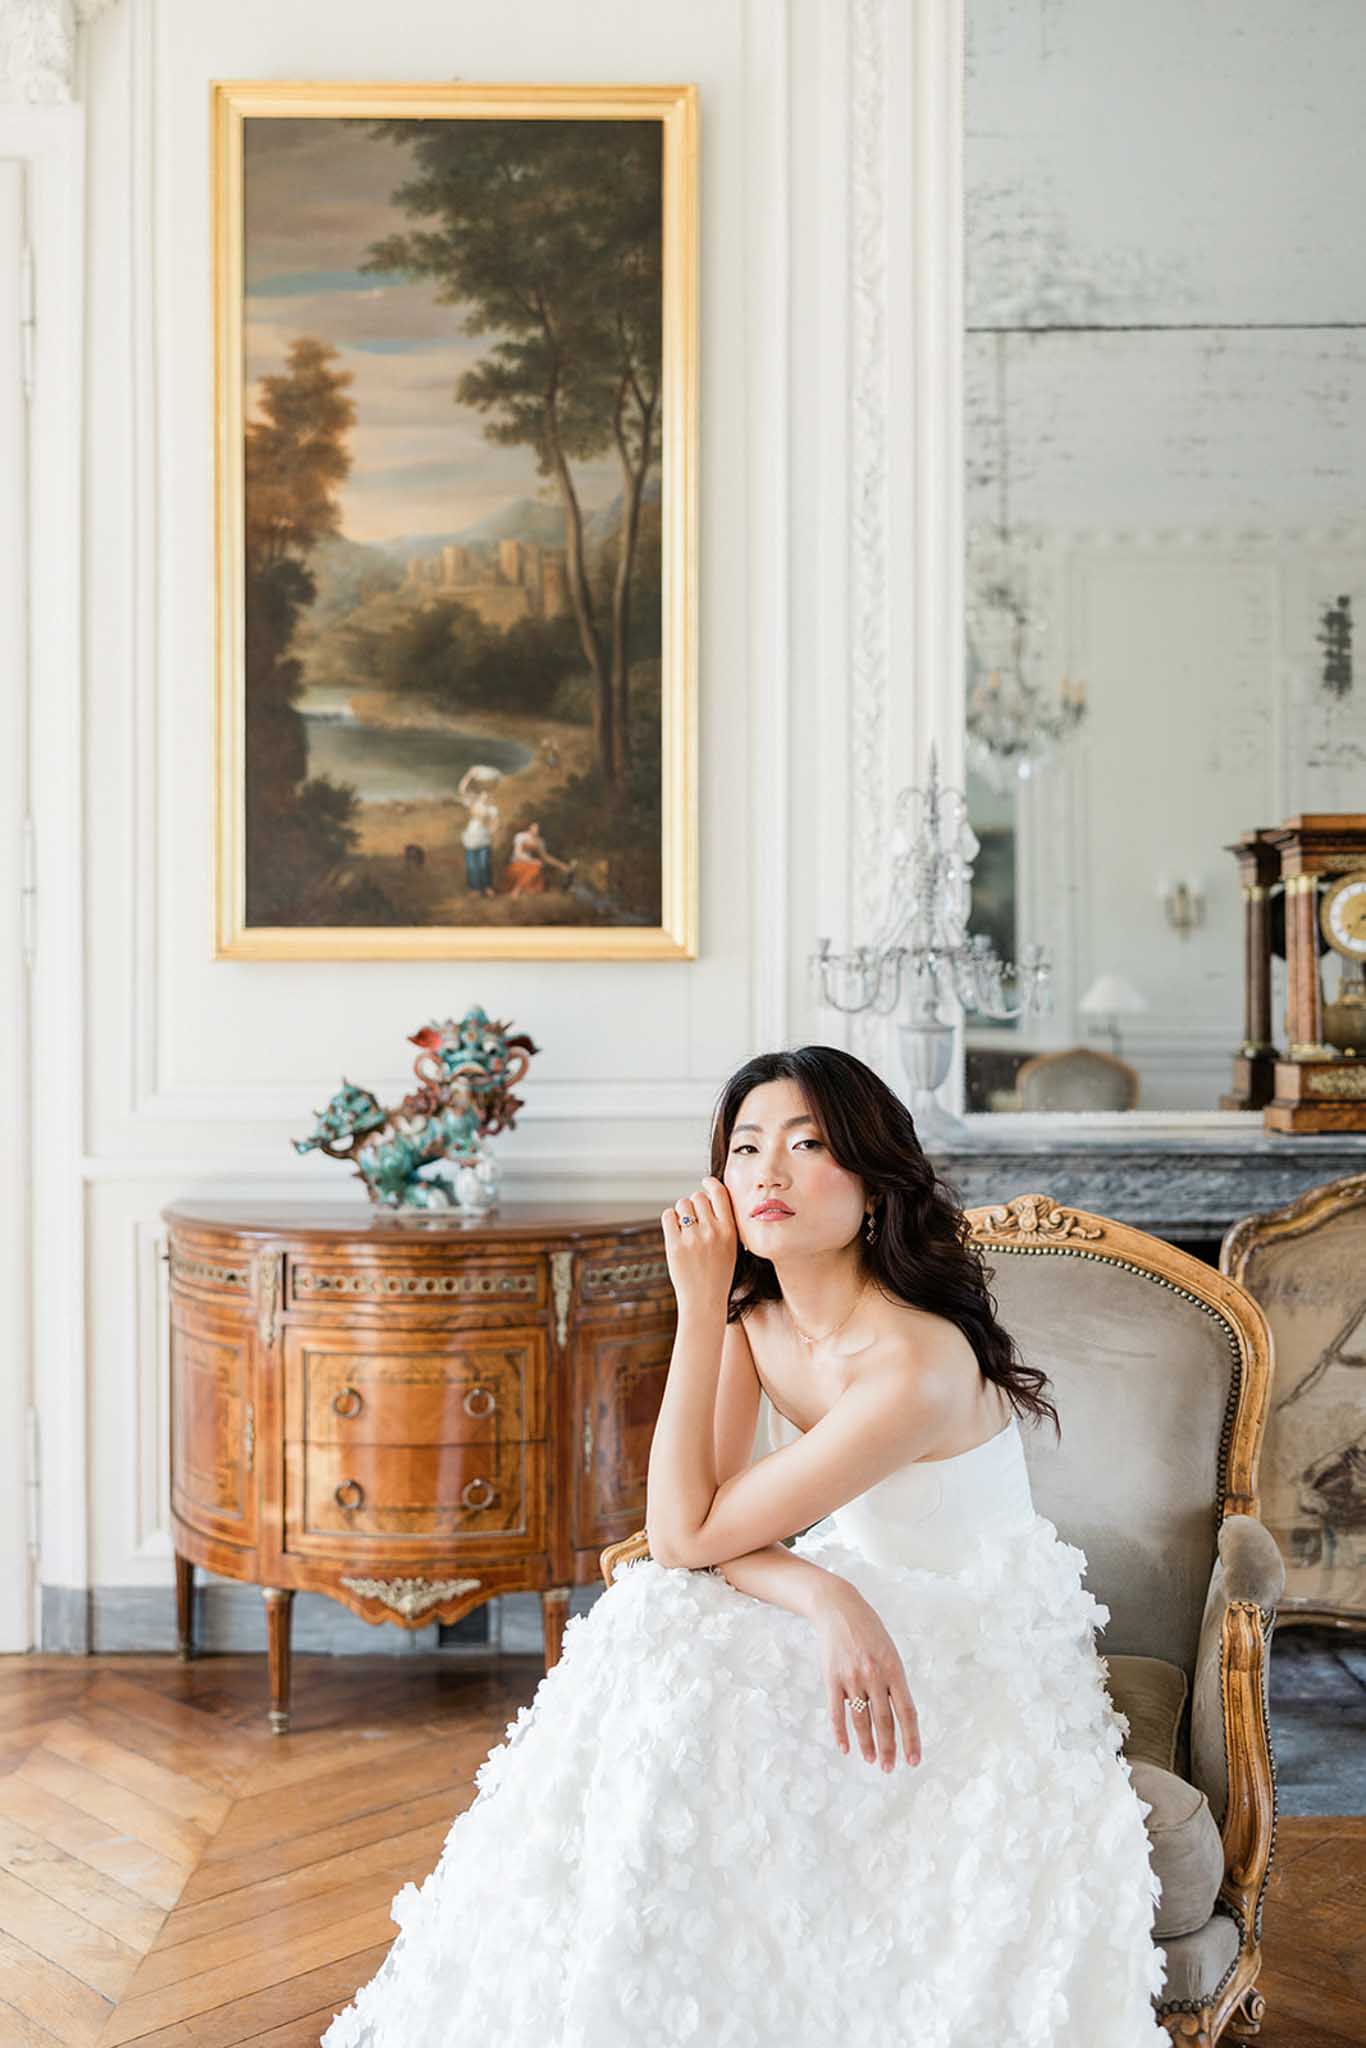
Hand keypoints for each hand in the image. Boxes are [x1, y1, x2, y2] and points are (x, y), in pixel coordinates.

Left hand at [660, 1174, 737, 1313]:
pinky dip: (670, 1219)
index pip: (720, 1194)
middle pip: (698, 1197)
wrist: (704, 1301)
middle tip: (694, 1218)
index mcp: (729, 1231)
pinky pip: (668, 1216)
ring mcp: (693, 1238)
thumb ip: (723, 1224)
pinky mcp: (675, 1245)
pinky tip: (674, 1231)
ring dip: (682, 1211)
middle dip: (694, 1203)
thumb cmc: (718, 1275)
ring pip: (682, 1203)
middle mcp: (712, 1231)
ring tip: (684, 1227)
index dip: (711, 1184)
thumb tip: (708, 1198)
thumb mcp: (731, 1248)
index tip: (705, 1182)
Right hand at [812, 1581, 921, 1771]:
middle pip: (884, 1721)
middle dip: (888, 1748)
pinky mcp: (832, 1678)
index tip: (914, 1760)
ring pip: (861, 1720)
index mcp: (894, 1669)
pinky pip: (837, 1712)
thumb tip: (900, 1715)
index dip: (911, 1738)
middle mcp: (874, 1676)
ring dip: (867, 1744)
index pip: (907, 1712)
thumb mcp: (890, 1651)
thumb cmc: (869, 1630)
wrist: (839, 1608)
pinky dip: (841, 1733)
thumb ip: (894, 1681)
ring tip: (872, 1761)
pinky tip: (845, 1748)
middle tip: (890, 1768)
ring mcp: (852, 1678)